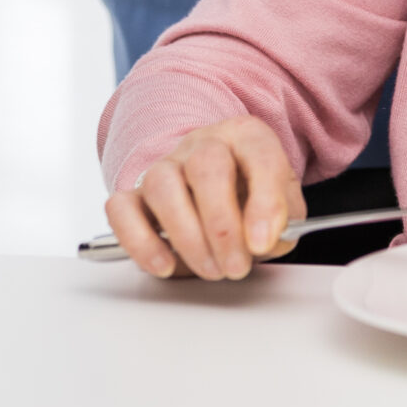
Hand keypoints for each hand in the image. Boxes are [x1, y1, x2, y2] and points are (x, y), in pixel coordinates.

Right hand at [103, 116, 304, 279]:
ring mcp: (166, 165)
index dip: (264, 201)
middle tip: (236, 265)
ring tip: (210, 269)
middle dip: (222, 225)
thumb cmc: (252, 196)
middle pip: (206, 165)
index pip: (259, 153)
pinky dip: (139, 240)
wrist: (218, 189)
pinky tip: (164, 264)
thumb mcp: (285, 205)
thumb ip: (284, 222)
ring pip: (162, 184)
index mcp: (246, 136)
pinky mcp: (134, 194)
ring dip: (186, 236)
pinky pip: (121, 208)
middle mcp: (203, 143)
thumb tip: (266, 241)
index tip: (264, 243)